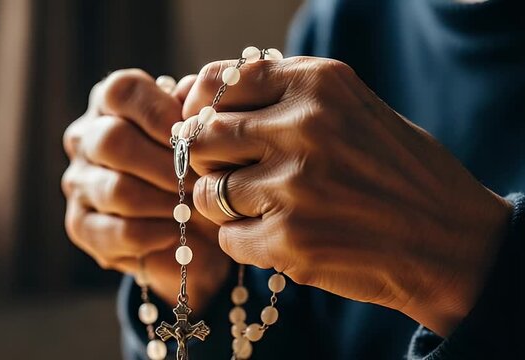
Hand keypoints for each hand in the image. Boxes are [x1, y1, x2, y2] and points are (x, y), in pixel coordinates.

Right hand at [62, 69, 229, 311]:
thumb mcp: (202, 135)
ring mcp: (78, 182)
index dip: (159, 112)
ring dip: (165, 202)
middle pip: (112, 140)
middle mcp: (85, 137)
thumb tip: (191, 92)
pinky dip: (155, 234)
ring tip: (193, 208)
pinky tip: (175, 232)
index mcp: (111, 102)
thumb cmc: (197, 167)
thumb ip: (196, 110)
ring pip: (117, 190)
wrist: (194, 227)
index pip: (121, 91)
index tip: (194, 137)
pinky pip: (118, 231)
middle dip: (167, 165)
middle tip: (201, 182)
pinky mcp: (81, 225)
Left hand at [180, 57, 512, 335]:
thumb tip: (198, 100)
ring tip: (264, 210)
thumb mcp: (349, 109)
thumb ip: (281, 98)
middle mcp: (303, 127)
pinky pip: (227, 238)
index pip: (220, 83)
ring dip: (225, 206)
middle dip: (209, 161)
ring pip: (206, 193)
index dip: (202, 109)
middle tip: (233, 174)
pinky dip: (245, 242)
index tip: (205, 127)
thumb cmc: (394, 172)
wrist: (449, 241)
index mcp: (318, 84)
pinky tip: (282, 238)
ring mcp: (294, 186)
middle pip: (202, 138)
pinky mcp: (289, 241)